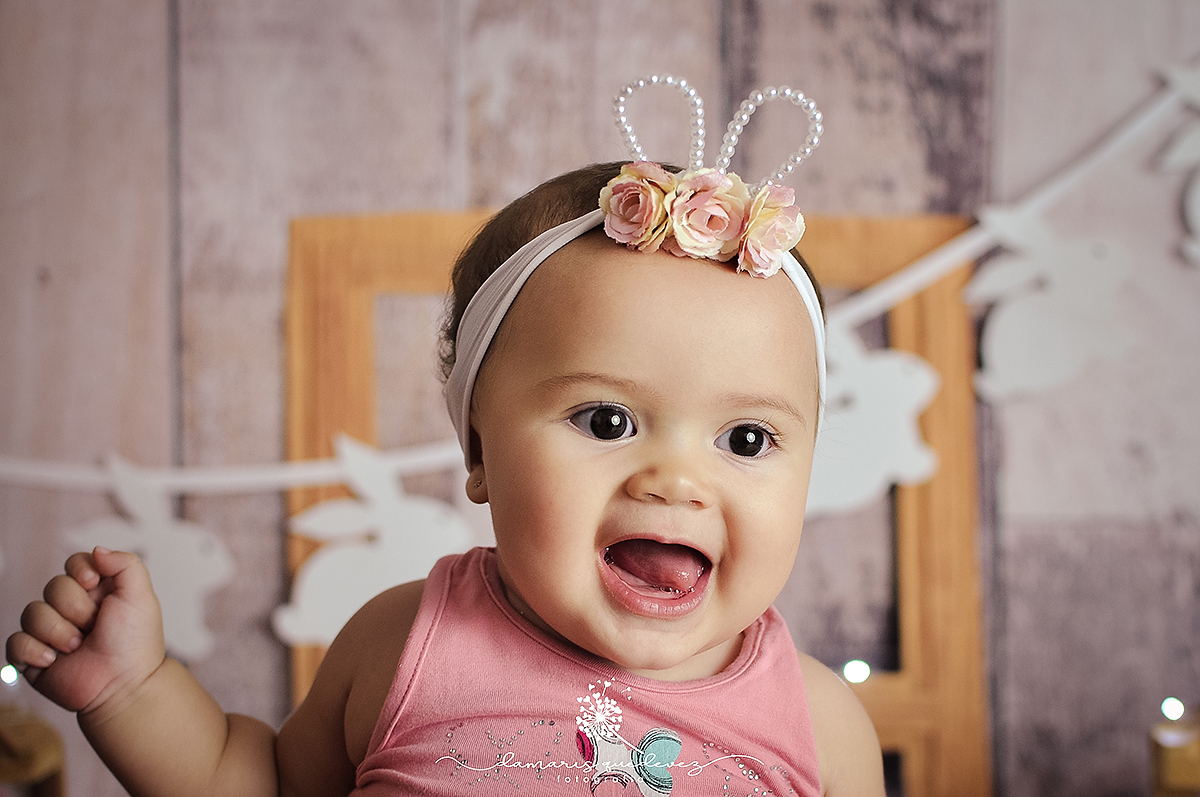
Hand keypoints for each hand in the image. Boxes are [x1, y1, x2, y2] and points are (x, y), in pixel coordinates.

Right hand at [6, 547, 165, 714]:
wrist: (123, 686)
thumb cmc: (135, 643)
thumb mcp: (141, 596)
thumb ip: (125, 564)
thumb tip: (97, 550)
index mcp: (97, 591)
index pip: (74, 563)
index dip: (80, 572)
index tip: (93, 584)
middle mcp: (72, 607)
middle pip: (53, 586)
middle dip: (75, 608)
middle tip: (93, 627)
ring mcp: (51, 631)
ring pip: (32, 612)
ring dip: (58, 632)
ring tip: (79, 647)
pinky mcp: (33, 655)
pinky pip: (14, 641)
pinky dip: (34, 650)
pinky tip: (54, 661)